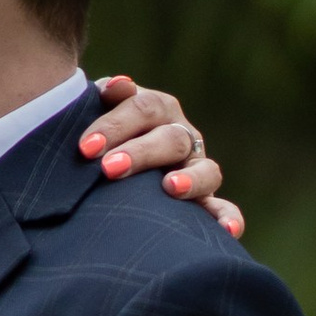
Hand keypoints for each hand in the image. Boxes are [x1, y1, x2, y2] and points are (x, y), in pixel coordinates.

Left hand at [81, 75, 243, 239]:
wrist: (105, 163)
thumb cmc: (96, 137)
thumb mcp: (95, 112)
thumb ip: (103, 101)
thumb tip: (117, 85)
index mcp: (155, 108)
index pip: (141, 109)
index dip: (115, 125)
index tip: (86, 147)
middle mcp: (180, 134)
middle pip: (170, 138)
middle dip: (140, 153)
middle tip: (110, 168)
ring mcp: (195, 167)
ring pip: (205, 170)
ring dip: (191, 179)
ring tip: (171, 187)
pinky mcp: (203, 199)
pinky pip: (221, 208)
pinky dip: (228, 217)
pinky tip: (229, 230)